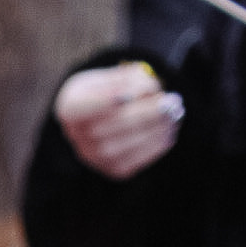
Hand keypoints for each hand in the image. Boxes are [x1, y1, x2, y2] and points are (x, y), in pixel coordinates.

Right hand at [55, 64, 182, 178]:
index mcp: (70, 108)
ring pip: (133, 140)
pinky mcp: (114, 170)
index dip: (106, 101)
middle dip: (150, 111)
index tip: (128, 95)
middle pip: (118, 123)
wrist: (99, 119)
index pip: (85, 106)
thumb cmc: (106, 91)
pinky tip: (170, 128)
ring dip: (160, 125)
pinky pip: (141, 156)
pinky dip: (160, 141)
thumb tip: (152, 90)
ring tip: (176, 111)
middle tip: (173, 100)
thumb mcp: (111, 76)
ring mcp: (95, 157)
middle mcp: (78, 137)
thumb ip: (130, 78)